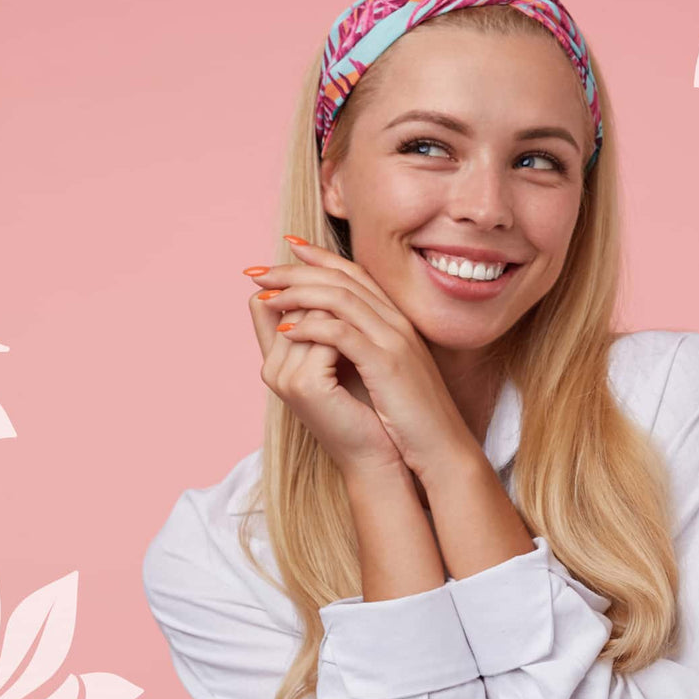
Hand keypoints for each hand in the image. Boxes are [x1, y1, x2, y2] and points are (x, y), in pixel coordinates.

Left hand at [248, 236, 480, 479]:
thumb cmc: (406, 418)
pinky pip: (343, 333)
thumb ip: (356, 349)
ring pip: (340, 298)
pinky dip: (311, 327)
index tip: (285, 247)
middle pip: (341, 278)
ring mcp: (393, 340)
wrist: (440, 450)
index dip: (318, 257)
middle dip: (296, 270)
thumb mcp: (380, 373)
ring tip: (265, 296)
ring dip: (297, 293)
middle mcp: (396, 321)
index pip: (354, 273)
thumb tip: (318, 337)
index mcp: (394, 321)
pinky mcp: (387, 363)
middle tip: (258, 271)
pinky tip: (285, 331)